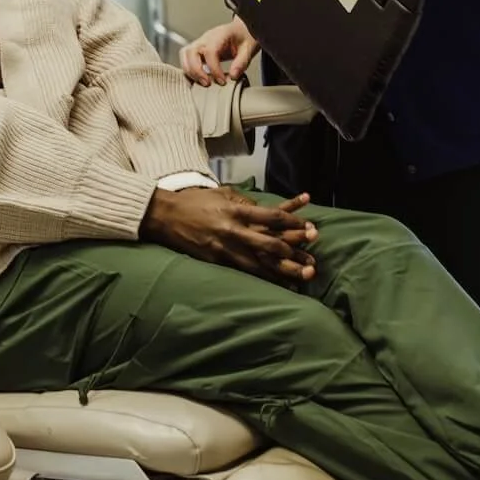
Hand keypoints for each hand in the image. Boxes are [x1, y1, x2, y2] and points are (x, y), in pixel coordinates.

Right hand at [140, 186, 317, 283]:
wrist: (166, 216)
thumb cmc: (195, 201)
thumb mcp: (223, 193)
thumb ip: (246, 201)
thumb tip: (266, 209)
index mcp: (236, 210)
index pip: (271, 217)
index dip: (293, 222)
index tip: (309, 227)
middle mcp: (234, 231)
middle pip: (270, 244)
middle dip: (294, 251)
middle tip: (314, 258)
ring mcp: (225, 249)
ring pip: (260, 264)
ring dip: (284, 271)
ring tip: (304, 277)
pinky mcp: (218, 262)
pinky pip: (246, 272)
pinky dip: (264, 279)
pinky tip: (280, 286)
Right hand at [180, 16, 259, 84]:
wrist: (242, 30)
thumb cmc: (244, 37)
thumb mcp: (249, 49)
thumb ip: (241, 62)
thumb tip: (232, 76)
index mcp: (219, 35)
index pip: (210, 51)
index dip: (214, 68)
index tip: (222, 81)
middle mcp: (206, 38)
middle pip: (190, 52)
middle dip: (196, 71)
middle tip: (208, 83)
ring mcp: (200, 43)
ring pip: (184, 55)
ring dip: (190, 71)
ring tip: (202, 83)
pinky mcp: (197, 49)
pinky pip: (186, 58)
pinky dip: (188, 70)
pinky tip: (197, 80)